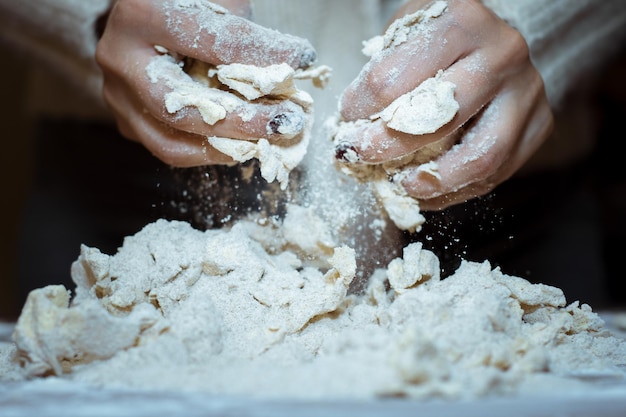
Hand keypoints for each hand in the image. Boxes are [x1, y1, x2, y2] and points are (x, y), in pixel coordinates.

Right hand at [96, 0, 316, 166]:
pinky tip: (245, 142)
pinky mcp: (127, 121)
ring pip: (173, 141)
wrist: (148, 21)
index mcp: (140, 15)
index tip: (301, 60)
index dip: (261, 54)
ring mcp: (118, 95)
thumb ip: (244, 27)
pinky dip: (213, 151)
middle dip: (243, 120)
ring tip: (271, 138)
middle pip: (183, 105)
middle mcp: (120, 58)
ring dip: (230, 146)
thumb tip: (295, 60)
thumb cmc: (186, 4)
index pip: (212, 41)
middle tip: (287, 121)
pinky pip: (172, 149)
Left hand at [337, 0, 552, 209]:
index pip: (393, 79)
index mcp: (461, 22)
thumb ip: (380, 71)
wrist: (495, 39)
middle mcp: (502, 54)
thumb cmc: (442, 38)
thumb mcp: (405, 33)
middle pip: (438, 118)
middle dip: (389, 147)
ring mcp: (527, 91)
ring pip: (479, 157)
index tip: (348, 119)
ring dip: (431, 182)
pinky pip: (495, 174)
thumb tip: (354, 125)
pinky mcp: (540, 123)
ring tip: (400, 184)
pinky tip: (426, 189)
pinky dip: (454, 191)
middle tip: (362, 156)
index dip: (360, 108)